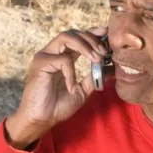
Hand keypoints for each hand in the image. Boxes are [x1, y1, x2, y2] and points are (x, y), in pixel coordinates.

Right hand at [5, 27, 107, 148]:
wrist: (43, 119)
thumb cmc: (59, 105)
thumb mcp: (83, 90)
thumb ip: (95, 77)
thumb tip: (112, 68)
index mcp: (64, 56)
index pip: (78, 37)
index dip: (92, 32)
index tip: (106, 32)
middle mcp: (54, 52)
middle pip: (73, 33)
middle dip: (92, 39)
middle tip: (104, 51)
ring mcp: (46, 56)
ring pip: (66, 37)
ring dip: (85, 45)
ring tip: (97, 58)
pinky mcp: (40, 63)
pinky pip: (62, 59)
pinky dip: (72, 71)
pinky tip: (72, 86)